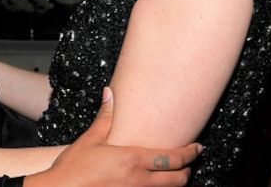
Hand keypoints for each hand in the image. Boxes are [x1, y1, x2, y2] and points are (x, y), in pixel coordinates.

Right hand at [25, 87, 201, 186]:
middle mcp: (139, 180)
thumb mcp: (90, 140)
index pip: (173, 158)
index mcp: (132, 160)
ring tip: (174, 175)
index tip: (198, 148)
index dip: (190, 153)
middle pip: (178, 179)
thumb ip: (105, 117)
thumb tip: (110, 93)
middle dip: (187, 171)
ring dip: (174, 184)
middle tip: (189, 164)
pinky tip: (152, 183)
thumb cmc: (72, 168)